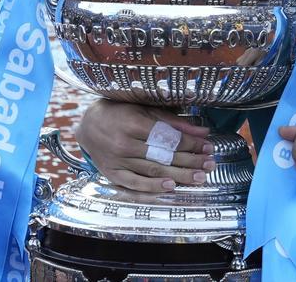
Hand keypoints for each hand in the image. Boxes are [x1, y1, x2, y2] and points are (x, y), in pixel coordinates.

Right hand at [74, 99, 215, 192]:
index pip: (169, 137)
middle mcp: (124, 143)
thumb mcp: (144, 108)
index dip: (191, 143)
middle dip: (190, 161)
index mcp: (133, 123)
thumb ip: (172, 121)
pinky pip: (135, 183)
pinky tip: (171, 186)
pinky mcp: (112, 174)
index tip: (208, 146)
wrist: (86, 124)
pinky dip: (153, 186)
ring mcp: (117, 161)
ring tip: (199, 177)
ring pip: (153, 170)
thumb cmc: (118, 112)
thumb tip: (201, 131)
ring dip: (179, 175)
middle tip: (210, 165)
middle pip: (164, 155)